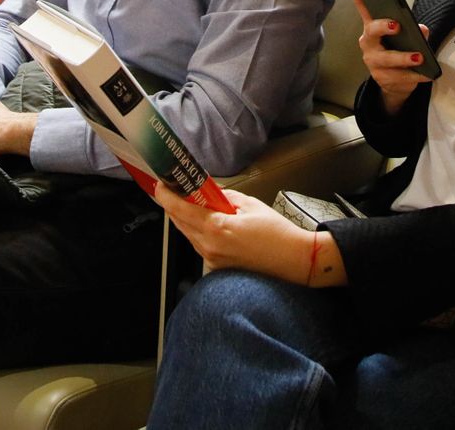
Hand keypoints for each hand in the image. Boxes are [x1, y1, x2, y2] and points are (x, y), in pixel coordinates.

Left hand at [153, 186, 347, 287]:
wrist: (294, 261)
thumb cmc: (277, 232)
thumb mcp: (250, 205)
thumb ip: (225, 198)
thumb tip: (211, 192)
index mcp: (216, 228)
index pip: (180, 210)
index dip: (166, 196)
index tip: (159, 185)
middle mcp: (209, 247)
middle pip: (180, 223)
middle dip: (175, 206)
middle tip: (175, 190)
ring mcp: (212, 260)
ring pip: (189, 235)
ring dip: (187, 220)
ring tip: (194, 205)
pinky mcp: (218, 268)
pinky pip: (201, 247)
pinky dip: (200, 233)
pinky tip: (210, 225)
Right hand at [342, 0, 431, 114]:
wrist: (395, 83)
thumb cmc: (400, 52)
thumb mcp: (409, 38)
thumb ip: (416, 31)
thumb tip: (422, 29)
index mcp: (373, 27)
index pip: (362, 6)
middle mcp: (369, 43)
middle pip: (371, 31)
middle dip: (383, 27)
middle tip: (396, 25)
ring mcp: (373, 62)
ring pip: (386, 58)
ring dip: (403, 57)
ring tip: (419, 57)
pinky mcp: (381, 78)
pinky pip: (398, 77)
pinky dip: (414, 75)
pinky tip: (425, 74)